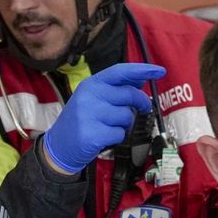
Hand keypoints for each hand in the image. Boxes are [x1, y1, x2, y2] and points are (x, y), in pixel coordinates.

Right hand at [40, 62, 164, 173]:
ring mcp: (89, 115)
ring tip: (108, 126)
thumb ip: (114, 89)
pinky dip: (116, 137)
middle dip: (141, 102)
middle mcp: (89, 96)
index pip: (120, 72)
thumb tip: (140, 81)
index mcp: (90, 84)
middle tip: (143, 108)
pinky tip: (103, 137)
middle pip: (129, 94)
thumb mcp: (92, 99)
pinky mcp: (93, 134)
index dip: (142, 70)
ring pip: (127, 116)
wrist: (58, 147)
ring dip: (124, 124)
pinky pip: (120, 133)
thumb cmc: (81, 121)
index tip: (159, 71)